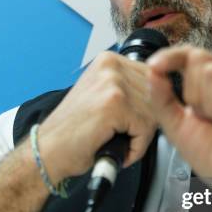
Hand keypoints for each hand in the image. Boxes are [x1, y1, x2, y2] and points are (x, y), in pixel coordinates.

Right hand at [38, 51, 156, 182]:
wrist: (48, 151)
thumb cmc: (75, 131)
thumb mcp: (102, 96)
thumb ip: (130, 88)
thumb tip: (162, 92)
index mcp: (110, 61)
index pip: (155, 79)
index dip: (147, 106)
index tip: (130, 119)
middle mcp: (112, 66)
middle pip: (158, 96)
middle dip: (145, 122)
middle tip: (121, 133)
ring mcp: (113, 83)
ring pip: (154, 114)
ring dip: (140, 136)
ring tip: (116, 139)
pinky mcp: (114, 104)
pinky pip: (145, 130)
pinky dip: (135, 147)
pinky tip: (115, 146)